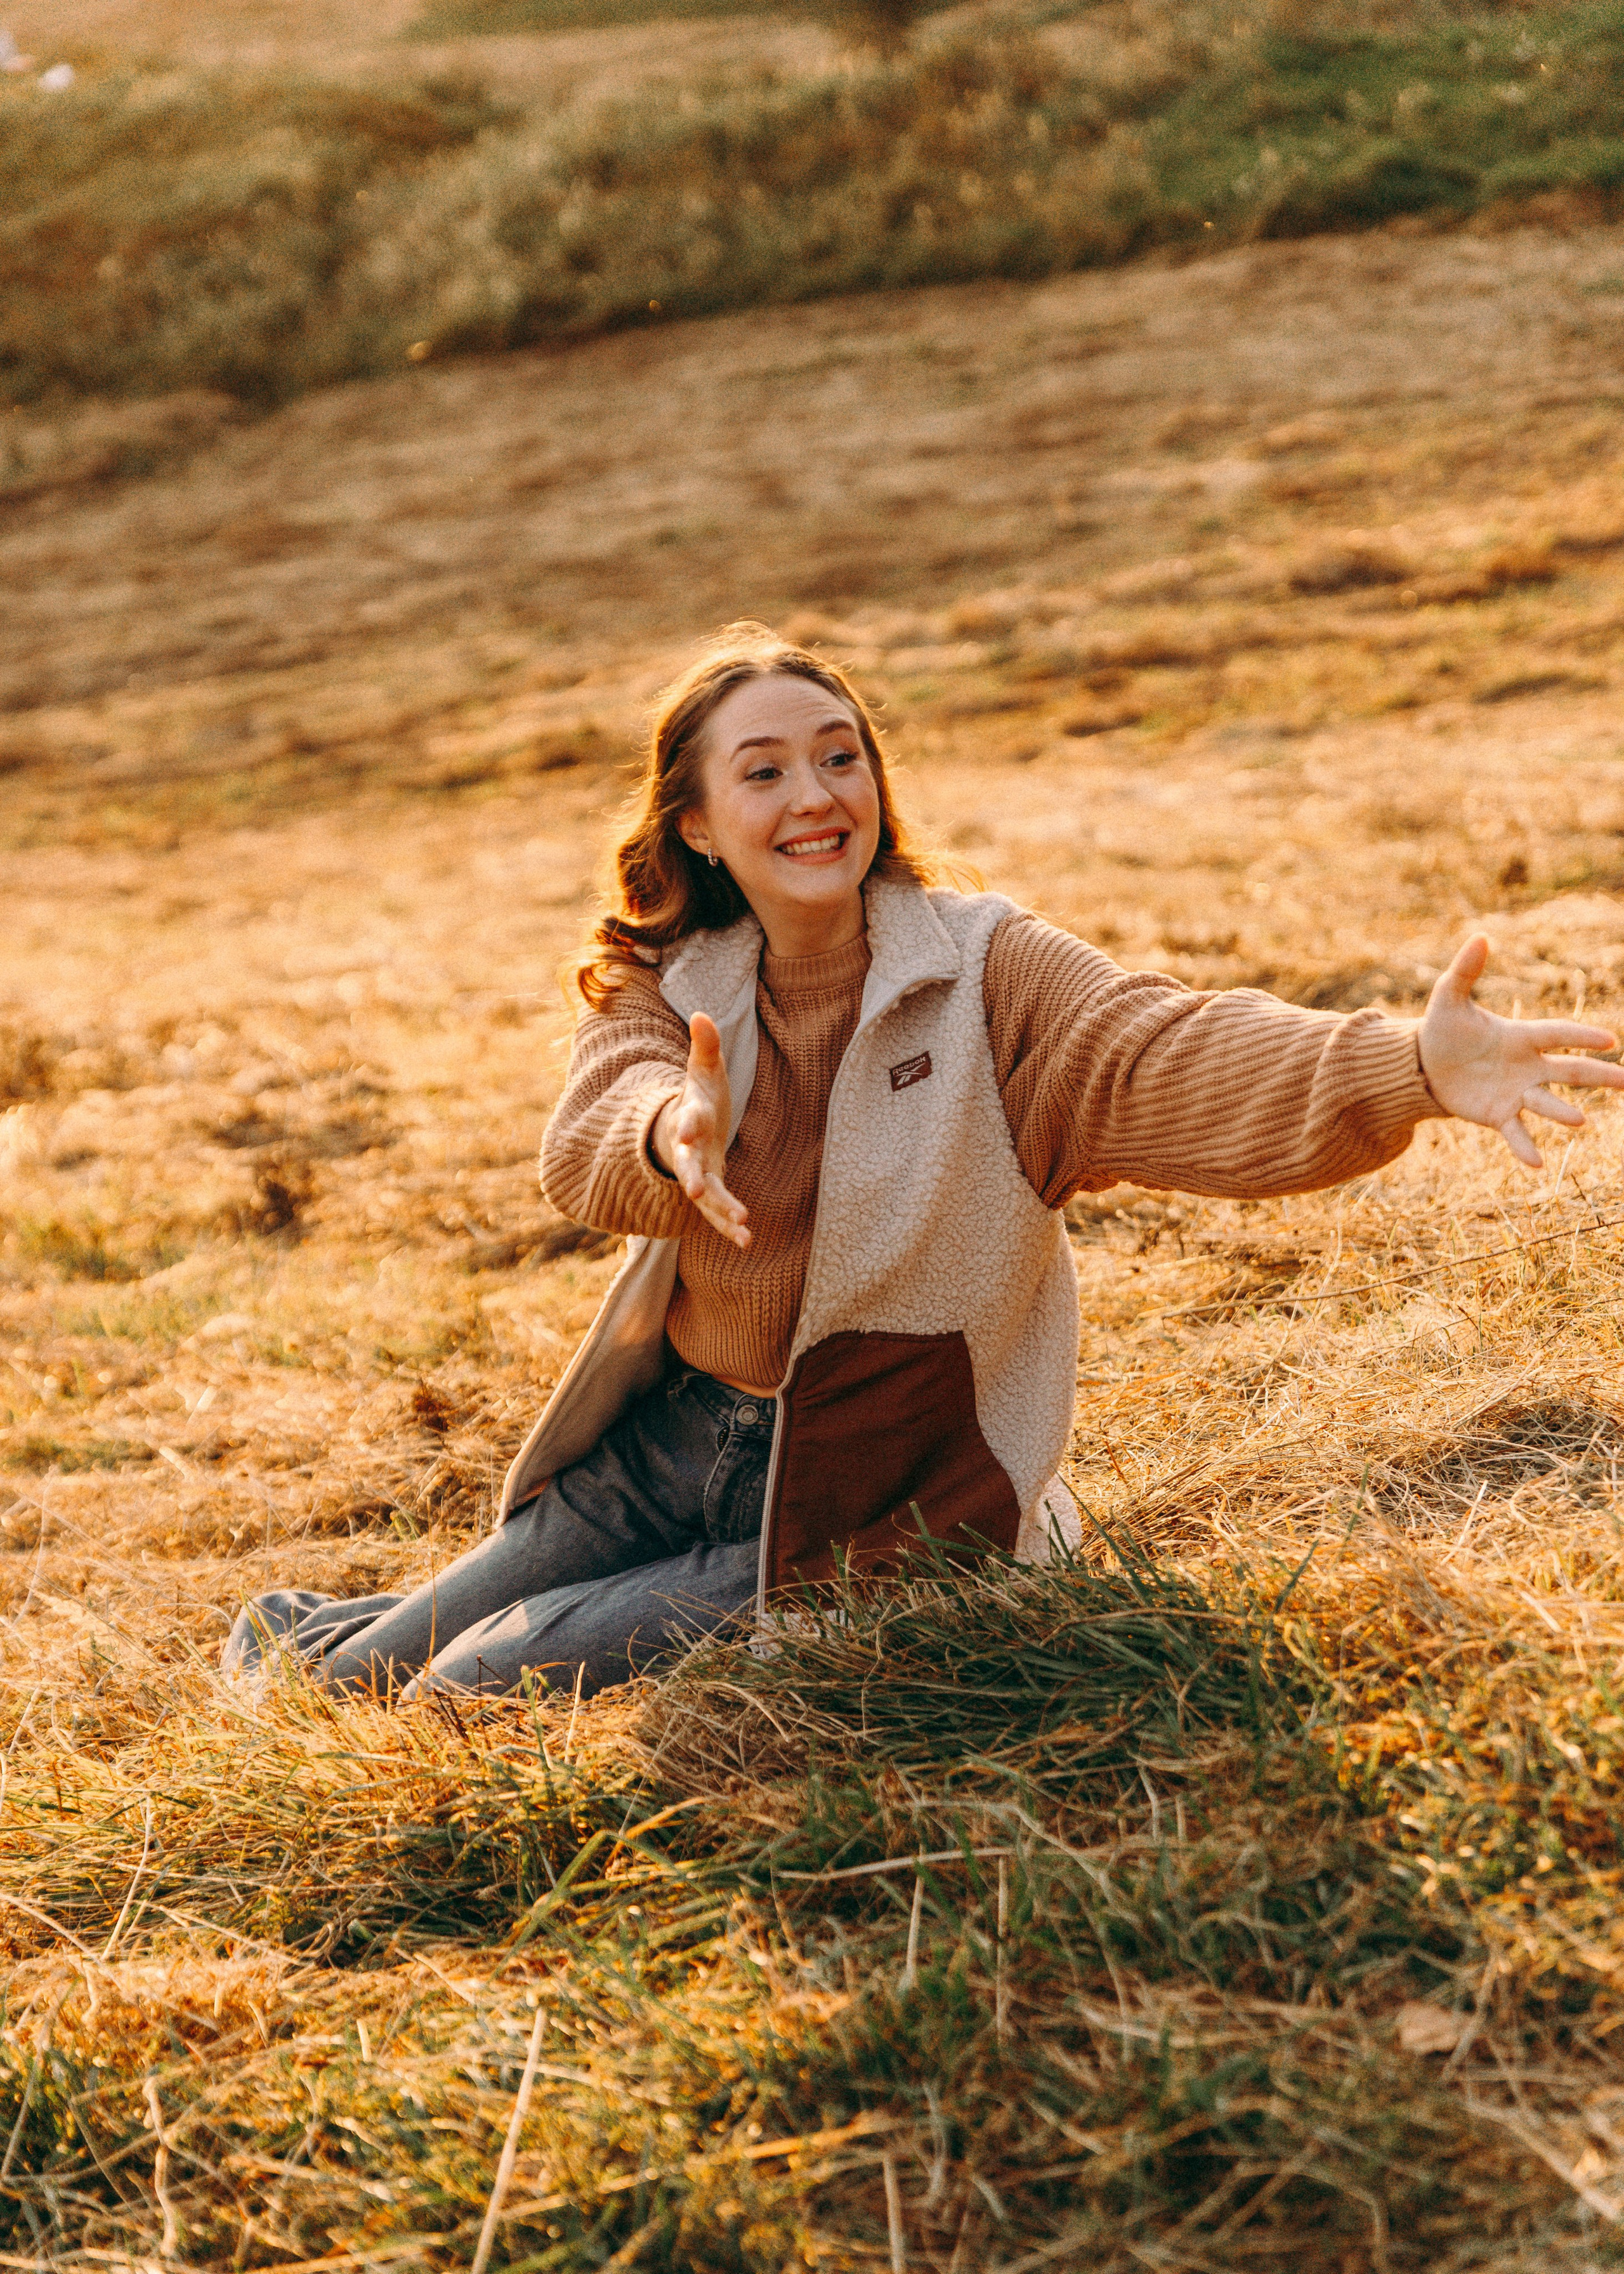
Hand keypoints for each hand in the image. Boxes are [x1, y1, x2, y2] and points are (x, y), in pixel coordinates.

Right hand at [650, 1012, 750, 1247]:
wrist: (686, 1130)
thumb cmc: (699, 1097)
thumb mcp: (703, 1070)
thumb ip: (705, 1046)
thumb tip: (702, 1014)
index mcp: (690, 1117)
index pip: (687, 1119)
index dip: (687, 1124)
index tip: (687, 1131)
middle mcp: (690, 1151)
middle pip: (688, 1166)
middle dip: (691, 1178)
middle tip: (694, 1192)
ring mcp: (698, 1174)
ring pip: (706, 1196)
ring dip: (722, 1211)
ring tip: (743, 1225)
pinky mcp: (711, 1192)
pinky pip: (719, 1213)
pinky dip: (731, 1227)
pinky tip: (749, 1242)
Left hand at [1418, 935, 1623, 1166]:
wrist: (1423, 1064)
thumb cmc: (1444, 1028)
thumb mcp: (1448, 998)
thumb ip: (1465, 971)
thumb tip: (1480, 936)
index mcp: (1521, 1036)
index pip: (1557, 1034)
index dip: (1581, 1036)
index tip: (1610, 1040)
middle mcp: (1527, 1066)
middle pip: (1570, 1071)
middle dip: (1599, 1076)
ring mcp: (1516, 1093)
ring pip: (1547, 1103)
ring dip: (1562, 1111)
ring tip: (1580, 1121)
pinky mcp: (1498, 1115)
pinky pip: (1516, 1132)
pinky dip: (1525, 1147)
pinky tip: (1537, 1164)